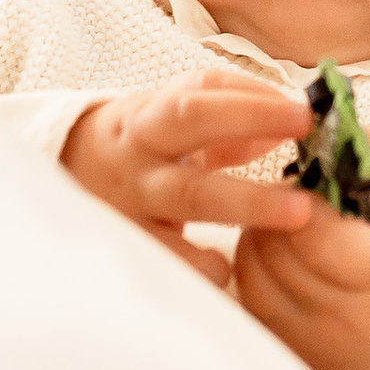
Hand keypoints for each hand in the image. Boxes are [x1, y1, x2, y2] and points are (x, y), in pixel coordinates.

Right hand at [59, 79, 318, 270]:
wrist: (64, 167)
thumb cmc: (143, 135)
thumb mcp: (175, 107)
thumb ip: (233, 104)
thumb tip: (292, 117)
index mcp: (151, 119)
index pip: (200, 102)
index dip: (253, 108)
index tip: (305, 116)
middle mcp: (141, 164)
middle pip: (192, 170)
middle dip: (251, 189)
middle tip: (303, 203)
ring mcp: (132, 208)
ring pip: (181, 214)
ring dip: (236, 220)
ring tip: (288, 223)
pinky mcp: (129, 246)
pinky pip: (168, 262)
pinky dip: (201, 265)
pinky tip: (227, 267)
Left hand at [231, 160, 369, 369]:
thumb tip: (349, 128)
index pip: (314, 229)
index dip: (303, 195)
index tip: (314, 182)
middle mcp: (342, 317)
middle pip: (277, 246)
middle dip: (278, 211)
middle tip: (299, 199)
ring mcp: (307, 339)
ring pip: (253, 267)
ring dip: (262, 235)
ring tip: (292, 227)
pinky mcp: (283, 348)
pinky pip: (247, 295)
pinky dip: (255, 266)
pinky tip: (280, 257)